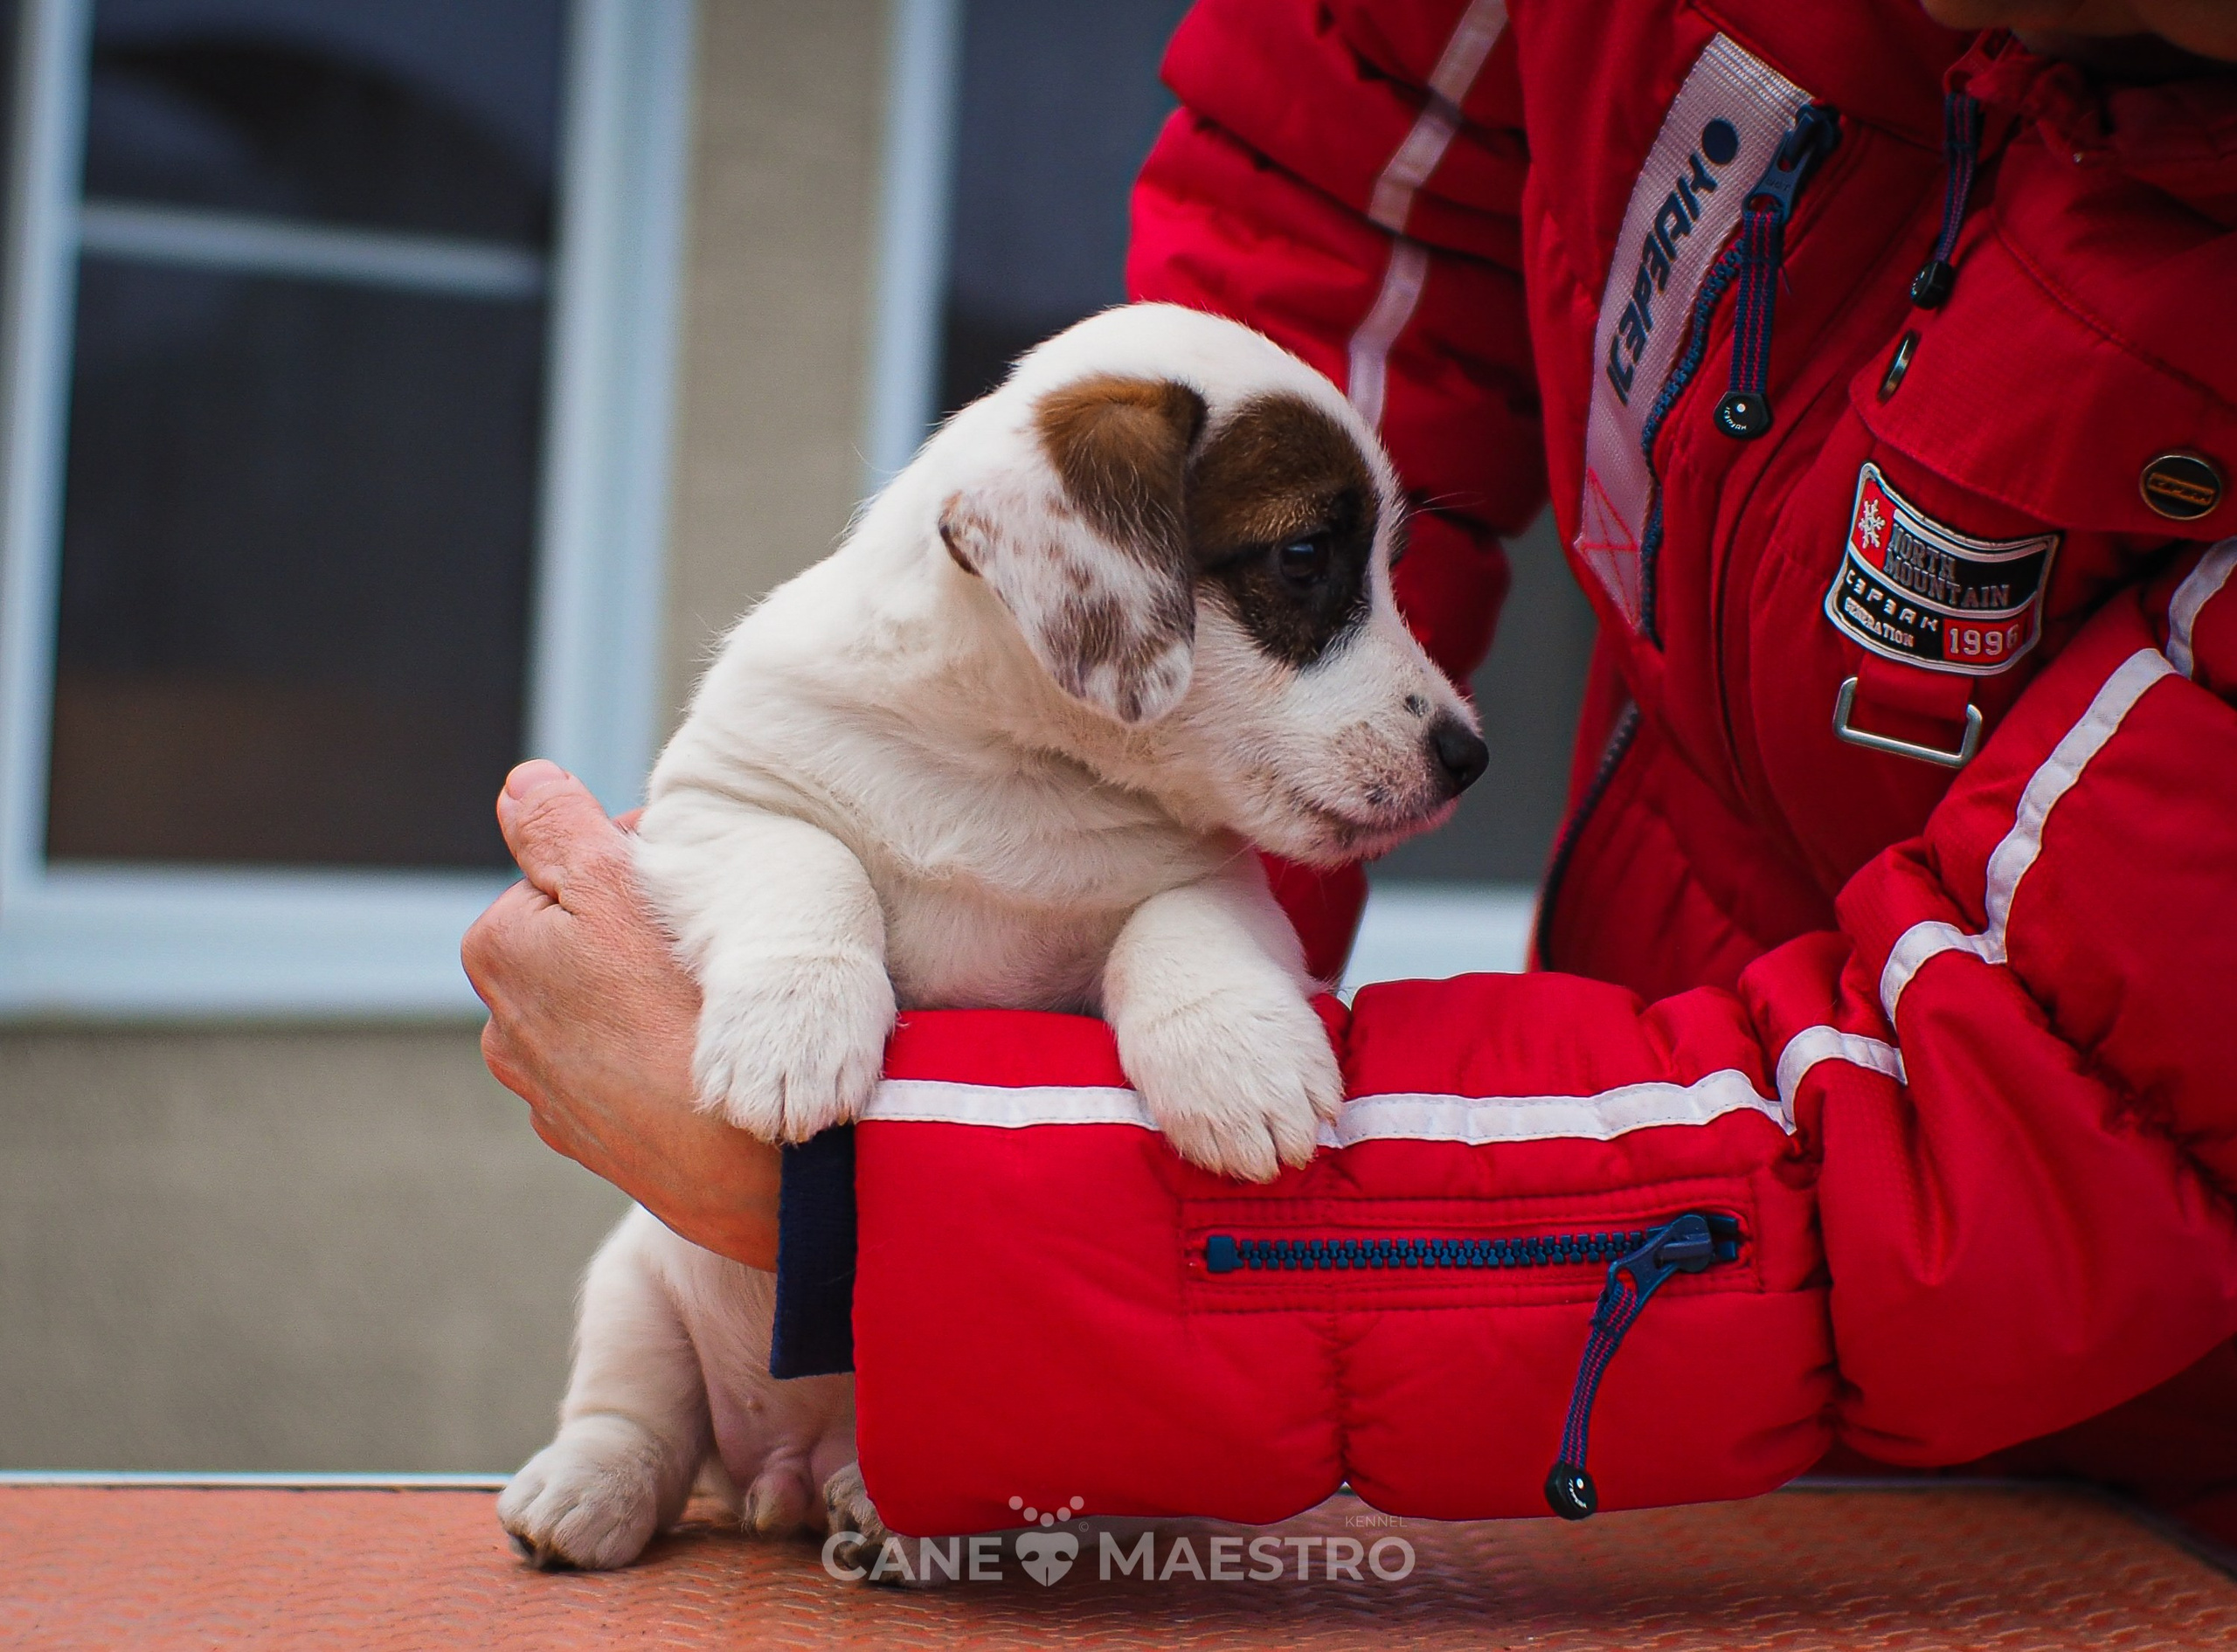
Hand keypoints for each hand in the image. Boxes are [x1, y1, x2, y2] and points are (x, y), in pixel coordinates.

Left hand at [462, 760, 780, 1268]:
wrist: (745, 1156)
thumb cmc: (684, 1012)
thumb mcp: (618, 888)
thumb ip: (558, 825)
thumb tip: (521, 783)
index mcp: (499, 948)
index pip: (570, 869)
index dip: (638, 862)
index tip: (695, 879)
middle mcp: (504, 1024)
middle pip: (581, 940)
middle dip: (633, 930)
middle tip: (708, 940)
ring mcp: (546, 1090)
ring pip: (603, 1006)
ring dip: (641, 995)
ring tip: (706, 1005)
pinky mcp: (592, 1139)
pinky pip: (623, 1070)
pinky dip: (653, 1057)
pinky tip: (699, 1057)